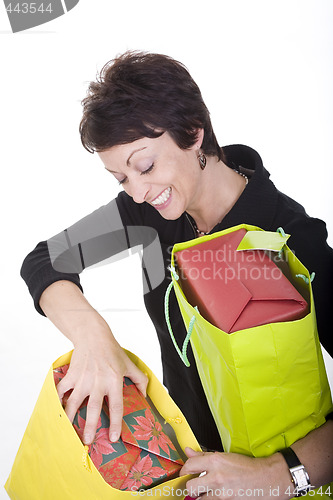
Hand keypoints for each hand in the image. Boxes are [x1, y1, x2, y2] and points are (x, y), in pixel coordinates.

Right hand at [56, 327, 147, 445]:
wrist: (93, 336)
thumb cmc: (112, 351)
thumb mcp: (129, 364)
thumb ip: (139, 379)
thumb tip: (144, 396)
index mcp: (114, 381)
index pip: (116, 406)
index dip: (116, 423)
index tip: (114, 438)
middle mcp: (98, 382)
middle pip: (94, 409)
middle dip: (90, 427)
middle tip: (87, 442)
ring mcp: (83, 379)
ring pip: (75, 403)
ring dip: (71, 419)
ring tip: (69, 432)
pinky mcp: (71, 375)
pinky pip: (62, 391)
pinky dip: (58, 402)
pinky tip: (57, 412)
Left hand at [180, 448, 290, 499]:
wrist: (265, 479)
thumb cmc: (247, 466)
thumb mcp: (224, 456)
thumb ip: (204, 455)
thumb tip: (188, 451)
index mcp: (215, 461)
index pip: (189, 466)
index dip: (185, 470)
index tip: (186, 472)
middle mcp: (216, 477)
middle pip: (190, 487)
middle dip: (191, 486)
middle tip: (196, 484)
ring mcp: (221, 493)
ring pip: (199, 499)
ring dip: (201, 495)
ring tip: (208, 490)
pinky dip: (211, 499)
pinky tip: (216, 495)